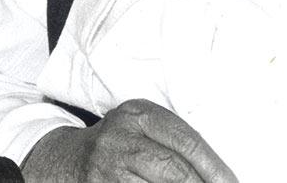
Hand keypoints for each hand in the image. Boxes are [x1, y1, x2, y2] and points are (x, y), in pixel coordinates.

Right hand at [22, 98, 236, 181]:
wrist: (68, 160)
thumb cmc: (120, 142)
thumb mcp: (143, 126)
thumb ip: (173, 139)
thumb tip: (218, 171)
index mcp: (138, 114)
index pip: (185, 141)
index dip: (214, 168)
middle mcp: (121, 138)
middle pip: (174, 170)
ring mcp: (108, 169)